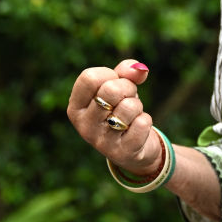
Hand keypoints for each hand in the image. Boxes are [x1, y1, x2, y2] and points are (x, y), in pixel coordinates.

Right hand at [66, 59, 161, 176]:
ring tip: (131, 116)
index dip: (110, 75)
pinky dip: (145, 121)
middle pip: (111, 90)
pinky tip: (137, 130)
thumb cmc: (121, 110)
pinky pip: (142, 123)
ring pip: (129, 106)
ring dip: (137, 106)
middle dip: (128, 88)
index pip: (89, 77)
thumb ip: (126, 72)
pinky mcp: (121, 153)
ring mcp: (101, 142)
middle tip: (128, 98)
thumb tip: (139, 69)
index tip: (114, 84)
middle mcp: (84, 126)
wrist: (135, 147)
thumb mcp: (120, 87)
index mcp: (76, 107)